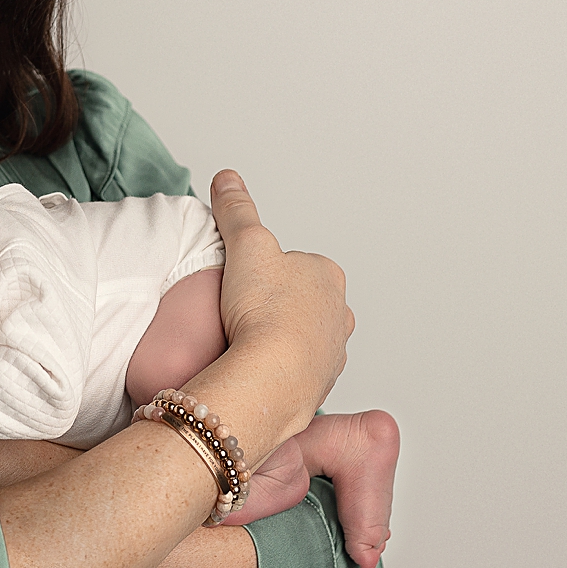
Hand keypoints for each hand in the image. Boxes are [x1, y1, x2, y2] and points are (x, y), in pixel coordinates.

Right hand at [199, 170, 354, 455]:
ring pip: (303, 339)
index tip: (243, 282)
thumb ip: (236, 210)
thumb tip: (227, 179)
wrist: (271, 378)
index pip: (295, 263)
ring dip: (278, 340)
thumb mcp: (245, 244)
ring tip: (246, 343)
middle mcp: (339, 314)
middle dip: (276, 306)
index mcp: (328, 276)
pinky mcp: (319, 388)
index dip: (264, 271)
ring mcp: (332, 354)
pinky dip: (279, 371)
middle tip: (243, 313)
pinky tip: (255, 371)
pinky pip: (298, 374)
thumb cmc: (264, 311)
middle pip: (302, 302)